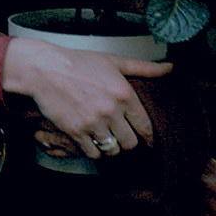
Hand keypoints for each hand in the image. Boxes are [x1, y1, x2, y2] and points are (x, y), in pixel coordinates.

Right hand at [3, 36, 167, 159]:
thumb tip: (169, 68)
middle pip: (131, 142)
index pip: (145, 126)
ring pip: (112, 150)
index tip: (146, 139)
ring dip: (111, 147)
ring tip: (107, 140)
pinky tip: (92, 141)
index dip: (147, 135)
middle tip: (123, 137)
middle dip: (128, 141)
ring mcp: (93, 123)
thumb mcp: (114, 62)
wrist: (45, 69)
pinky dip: (94, 151)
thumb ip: (144, 68)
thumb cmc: (78, 63)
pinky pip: (93, 153)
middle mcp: (111, 110)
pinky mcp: (76, 131)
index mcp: (124, 94)